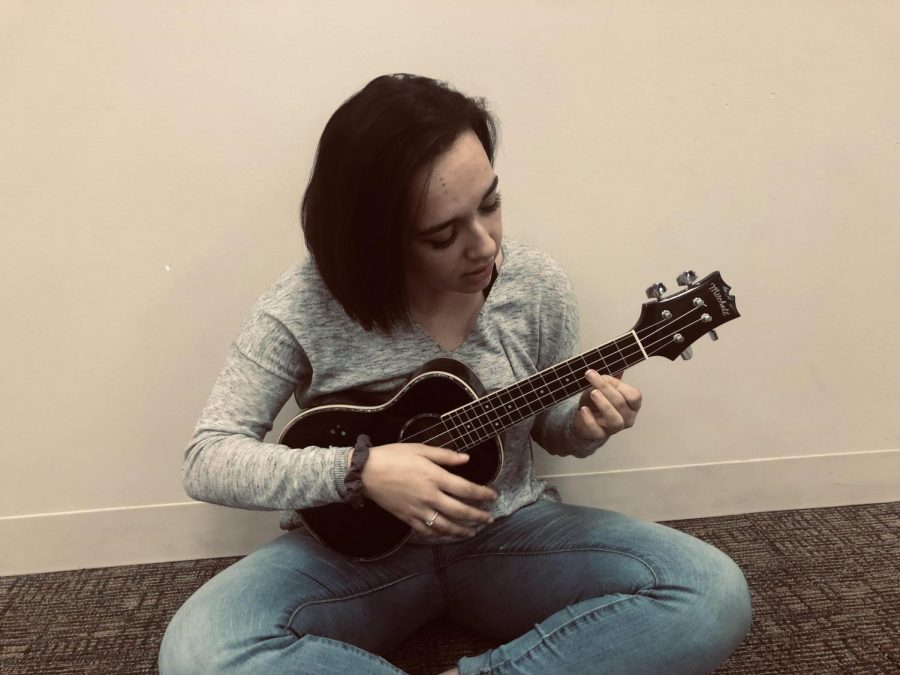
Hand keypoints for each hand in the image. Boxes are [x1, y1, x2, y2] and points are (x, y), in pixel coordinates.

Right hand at [360, 443, 497, 538]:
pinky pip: (427, 531)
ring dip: (462, 531)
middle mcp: (430, 496)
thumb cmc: (392, 456)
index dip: (483, 495)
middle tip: (489, 519)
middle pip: (461, 511)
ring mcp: (418, 509)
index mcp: (435, 477)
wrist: (365, 472)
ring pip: (446, 526)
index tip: (493, 497)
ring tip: (473, 532)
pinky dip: (439, 536)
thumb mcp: (420, 449)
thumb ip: (445, 455)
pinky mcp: (407, 518)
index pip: (467, 489)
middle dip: (478, 517)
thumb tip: (466, 459)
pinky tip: (447, 536)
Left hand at [573, 370, 641, 441]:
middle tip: (591, 375)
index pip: (634, 396)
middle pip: (621, 403)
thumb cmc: (598, 401)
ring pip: (614, 419)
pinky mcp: (600, 435)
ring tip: (593, 393)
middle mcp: (627, 418)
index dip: (619, 385)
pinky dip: (589, 419)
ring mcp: (614, 428)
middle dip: (606, 388)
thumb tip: (617, 366)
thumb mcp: (605, 388)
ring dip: (604, 404)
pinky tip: (583, 409)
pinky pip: (597, 430)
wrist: (584, 417)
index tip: (603, 376)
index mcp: (633, 405)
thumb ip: (611, 379)